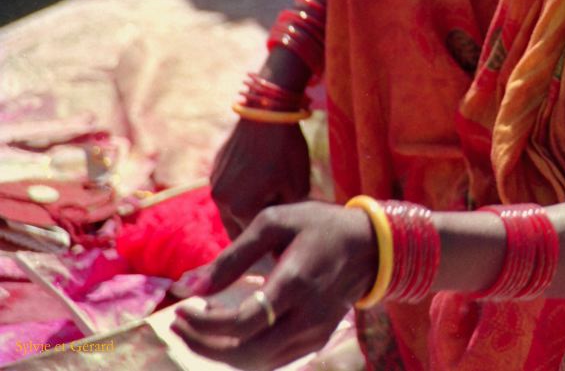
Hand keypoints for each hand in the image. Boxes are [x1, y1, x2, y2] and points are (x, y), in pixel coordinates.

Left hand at [171, 202, 376, 369]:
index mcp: (296, 282)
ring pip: (256, 363)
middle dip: (203, 344)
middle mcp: (307, 316)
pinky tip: (228, 331)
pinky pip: (271, 360)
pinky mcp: (316, 340)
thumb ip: (232, 256)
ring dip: (219, 352)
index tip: (180, 310)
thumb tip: (190, 287)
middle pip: (245, 353)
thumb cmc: (319, 226)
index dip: (204, 325)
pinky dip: (242, 353)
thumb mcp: (275, 223)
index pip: (242, 323)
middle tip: (180, 323)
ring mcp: (315, 333)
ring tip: (199, 326)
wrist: (370, 245)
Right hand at [210, 118, 309, 238]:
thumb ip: (289, 216)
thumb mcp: (298, 187)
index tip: (283, 242)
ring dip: (245, 214)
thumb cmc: (287, 150)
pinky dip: (238, 196)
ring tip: (268, 205)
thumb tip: (286, 239)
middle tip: (276, 227)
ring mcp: (214, 184)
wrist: (268, 113)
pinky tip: (257, 185)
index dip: (272, 244)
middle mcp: (221, 200)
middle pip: (239, 230)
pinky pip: (226, 193)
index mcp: (241, 208)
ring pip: (230, 213)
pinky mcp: (214, 171)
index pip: (255, 240)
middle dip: (255, 231)